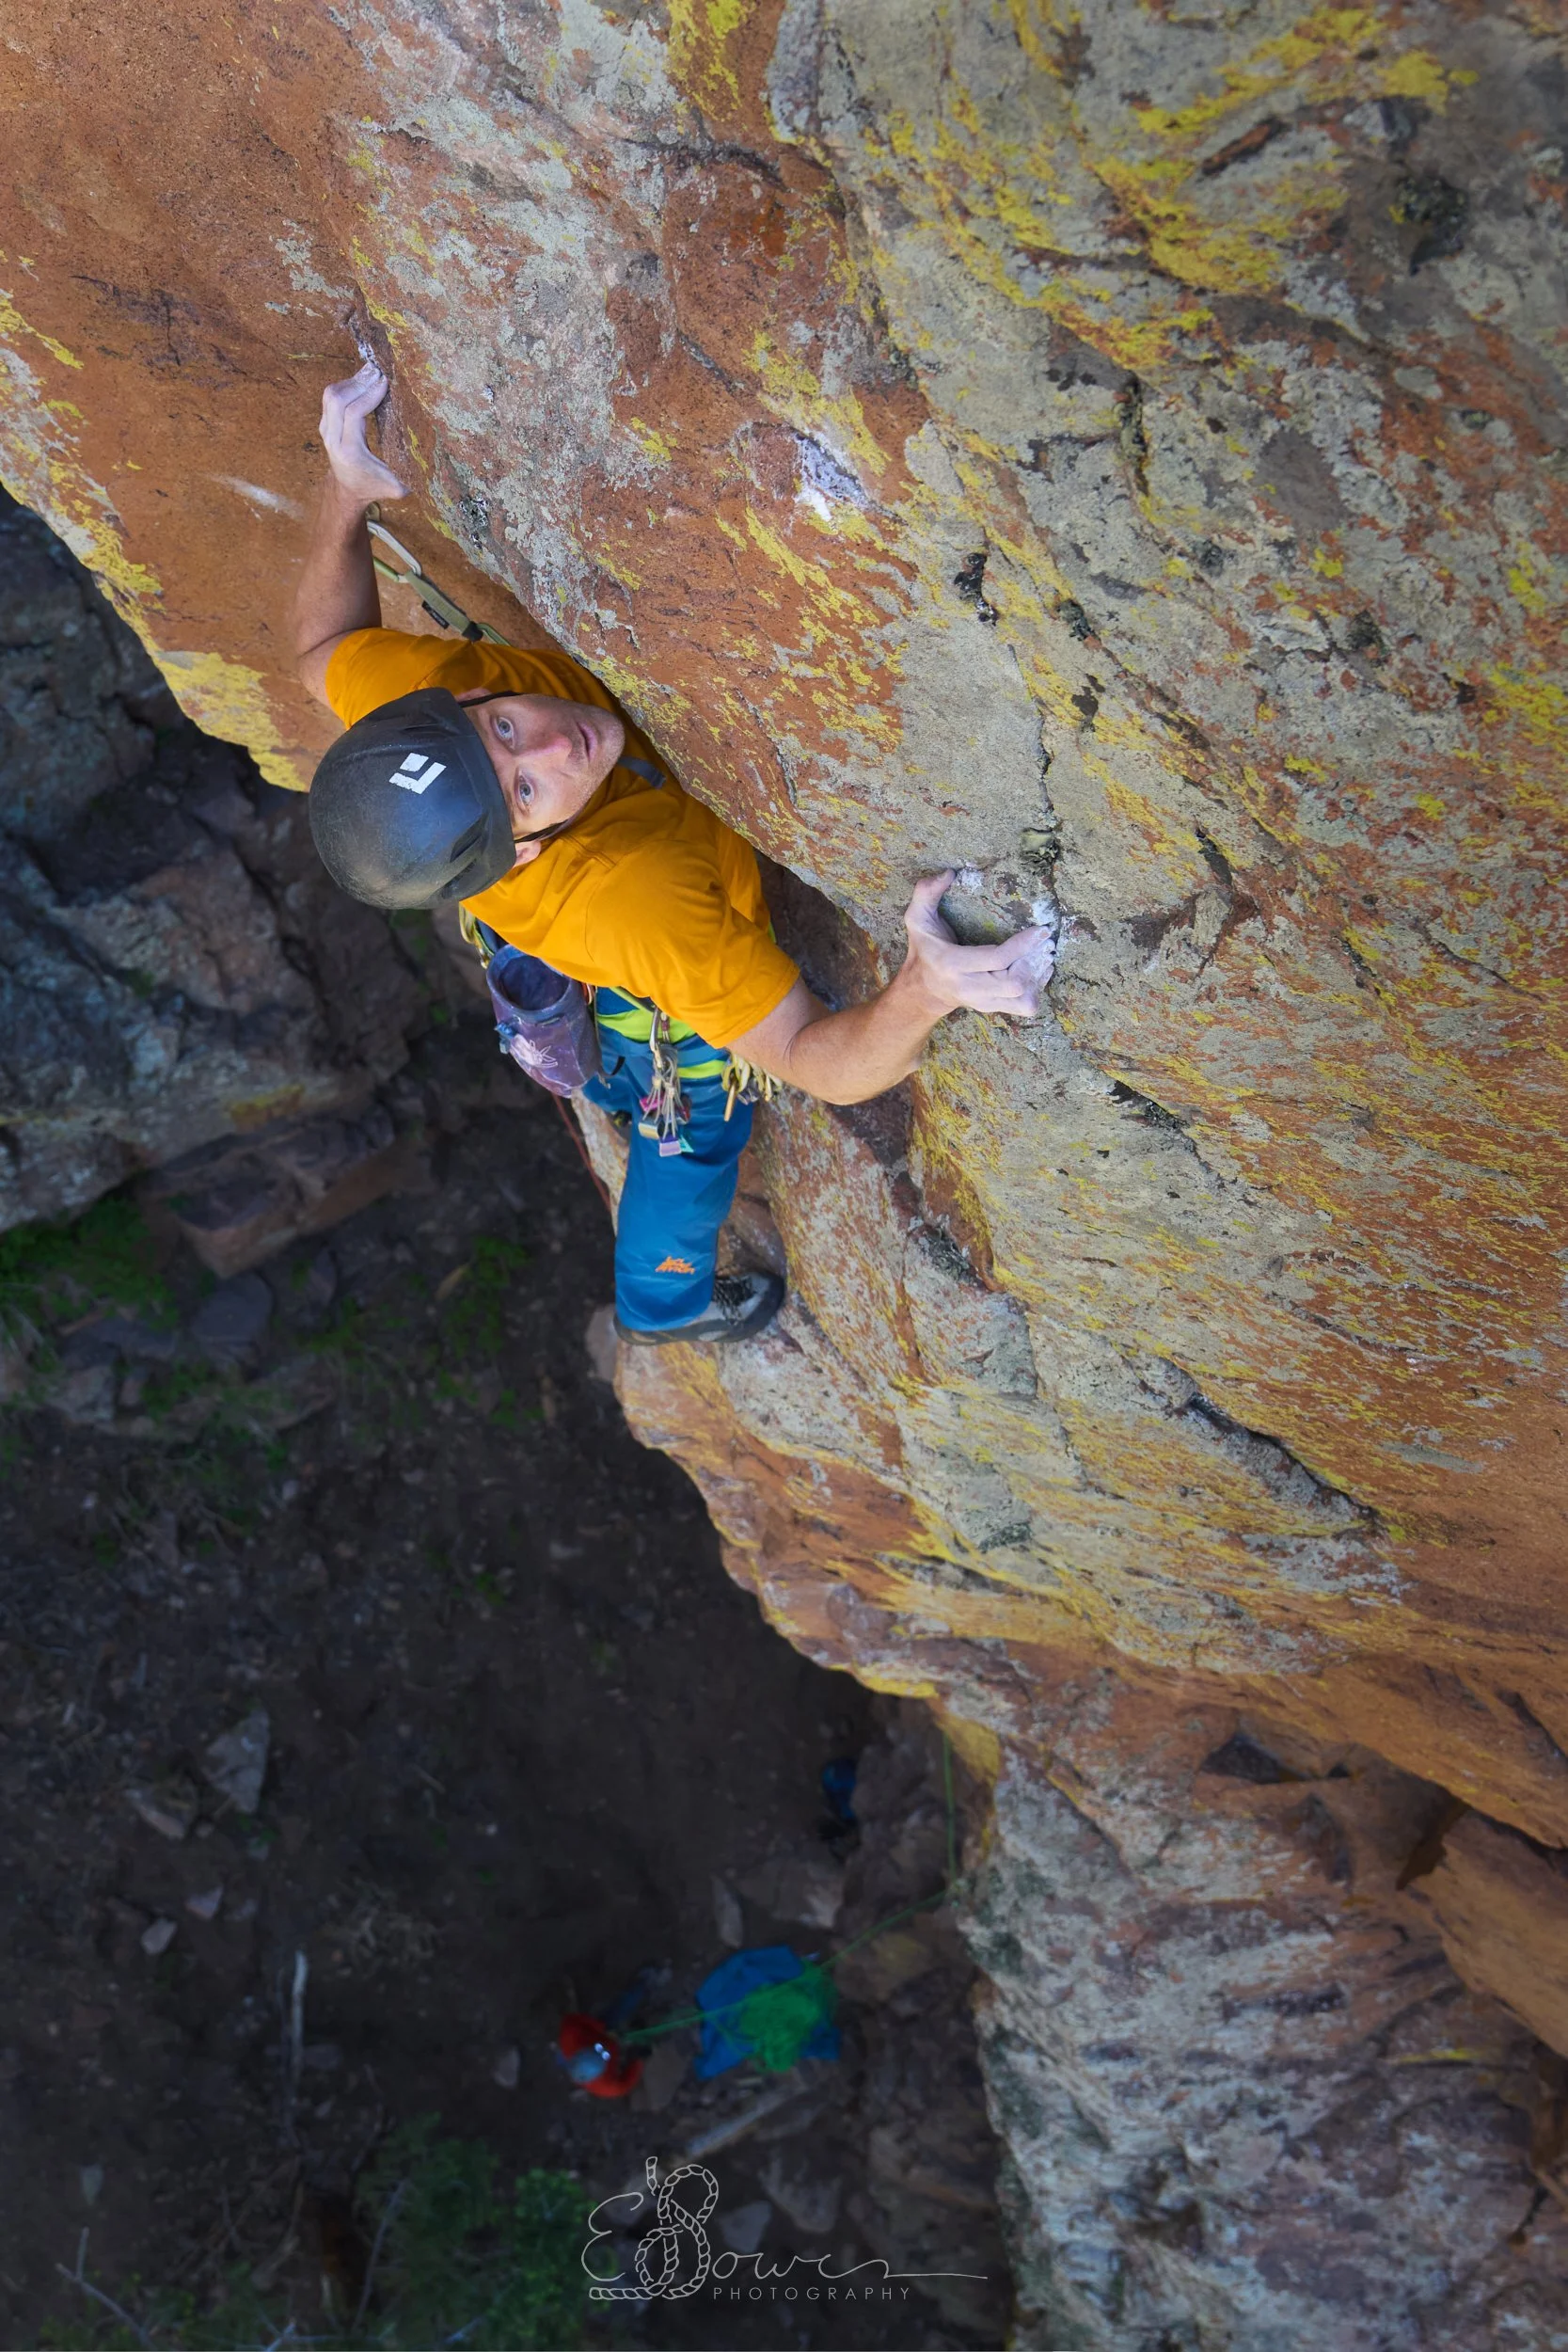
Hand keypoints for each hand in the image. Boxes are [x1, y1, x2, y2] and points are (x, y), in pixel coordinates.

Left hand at [318, 362, 407, 504]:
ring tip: (371, 372)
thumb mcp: (397, 486)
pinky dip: (345, 385)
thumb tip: (434, 456)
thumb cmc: (375, 486)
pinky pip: (330, 397)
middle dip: (359, 382)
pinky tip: (362, 380)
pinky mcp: (325, 423)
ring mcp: (326, 430)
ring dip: (351, 381)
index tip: (385, 383)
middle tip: (378, 370)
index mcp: (350, 452)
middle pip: (338, 399)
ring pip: (331, 395)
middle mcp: (333, 439)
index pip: (353, 413)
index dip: (369, 395)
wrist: (348, 490)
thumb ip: (411, 473)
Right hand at [900, 872, 1055, 1018]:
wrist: (922, 991)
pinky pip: (1024, 1006)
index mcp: (952, 963)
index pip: (996, 959)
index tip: (1041, 929)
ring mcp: (982, 1001)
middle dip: (1034, 961)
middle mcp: (968, 987)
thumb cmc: (924, 949)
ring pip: (1022, 999)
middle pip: (1013, 982)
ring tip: (1044, 955)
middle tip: (1045, 942)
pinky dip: (1037, 988)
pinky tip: (1038, 971)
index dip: (1023, 945)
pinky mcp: (992, 1007)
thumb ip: (926, 893)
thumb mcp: (917, 919)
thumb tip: (949, 873)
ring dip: (1038, 976)